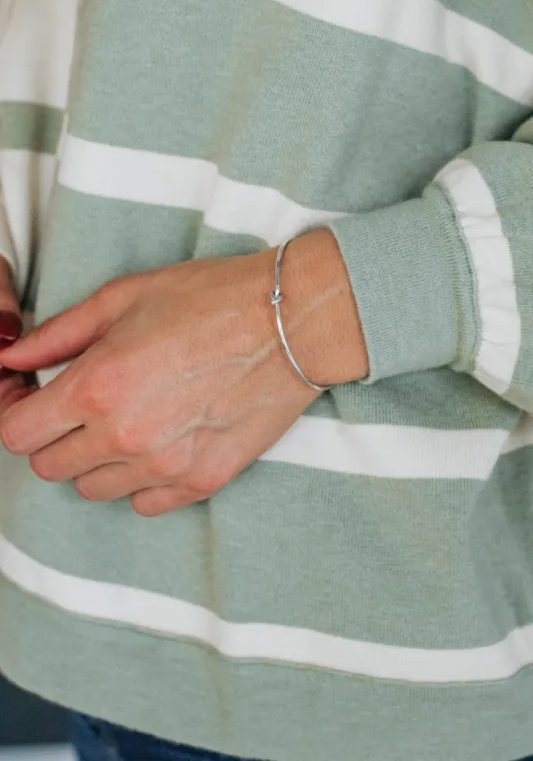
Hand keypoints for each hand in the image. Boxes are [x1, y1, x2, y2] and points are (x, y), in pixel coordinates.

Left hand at [0, 230, 366, 515]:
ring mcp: (166, 466)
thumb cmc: (211, 299)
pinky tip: (157, 445)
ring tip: (123, 422)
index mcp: (97, 386)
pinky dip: (139, 481)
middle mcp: (124, 436)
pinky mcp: (203, 481)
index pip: (18, 434)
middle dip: (53, 437)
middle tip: (78, 407)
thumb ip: (59, 334)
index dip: (13, 415)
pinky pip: (144, 504)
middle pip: (50, 467)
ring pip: (93, 489)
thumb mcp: (125, 298)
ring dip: (94, 460)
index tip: (24, 402)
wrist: (292, 323)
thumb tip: (13, 360)